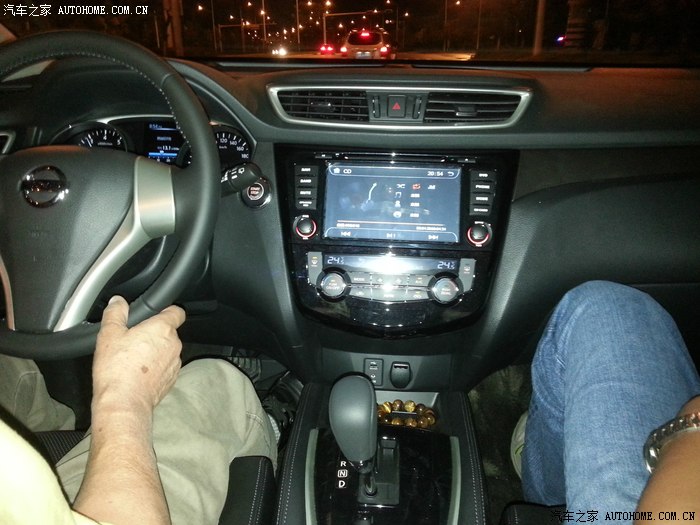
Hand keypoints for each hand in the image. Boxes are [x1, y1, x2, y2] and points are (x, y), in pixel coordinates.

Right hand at [92, 296, 185, 413]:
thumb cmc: (117, 369)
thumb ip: (115, 313)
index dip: (167, 310)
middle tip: (133, 339)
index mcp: (162, 328)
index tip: (155, 313)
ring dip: (155, 351)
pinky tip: (138, 372)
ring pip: (167, 350)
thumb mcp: (109, 335)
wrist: (124, 403)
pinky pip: (165, 367)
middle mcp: (174, 344)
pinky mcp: (171, 379)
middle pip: (168, 331)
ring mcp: (175, 363)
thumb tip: (118, 301)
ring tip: (132, 358)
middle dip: (154, 333)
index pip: (176, 311)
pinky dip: (155, 367)